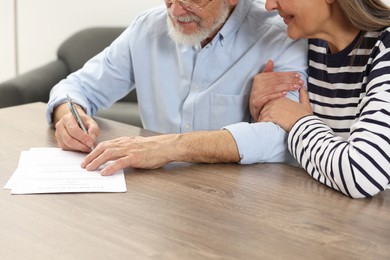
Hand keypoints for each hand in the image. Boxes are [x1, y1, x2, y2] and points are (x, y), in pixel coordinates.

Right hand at [54, 103, 98, 151]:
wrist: (76, 121)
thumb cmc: (83, 122)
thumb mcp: (91, 122)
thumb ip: (94, 129)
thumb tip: (92, 139)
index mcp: (67, 118)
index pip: (73, 130)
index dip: (83, 138)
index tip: (91, 142)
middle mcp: (60, 126)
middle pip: (69, 139)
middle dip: (81, 145)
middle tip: (90, 147)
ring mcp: (58, 134)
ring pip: (68, 145)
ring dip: (79, 148)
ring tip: (88, 147)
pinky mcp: (59, 142)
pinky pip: (67, 148)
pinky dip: (76, 149)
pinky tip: (82, 147)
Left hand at [81, 130, 239, 175]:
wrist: (167, 146)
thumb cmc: (155, 148)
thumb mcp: (138, 146)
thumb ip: (127, 149)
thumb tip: (117, 158)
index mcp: (125, 141)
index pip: (105, 144)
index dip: (94, 151)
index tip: (87, 158)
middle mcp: (125, 144)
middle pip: (103, 148)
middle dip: (91, 157)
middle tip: (83, 165)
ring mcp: (130, 150)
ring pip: (108, 154)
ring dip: (96, 162)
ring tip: (89, 169)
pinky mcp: (135, 157)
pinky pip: (120, 162)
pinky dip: (110, 167)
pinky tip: (104, 173)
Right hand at [250, 60, 303, 120]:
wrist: (254, 110)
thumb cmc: (261, 94)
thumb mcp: (263, 82)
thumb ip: (267, 72)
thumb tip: (270, 61)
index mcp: (259, 78)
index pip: (276, 74)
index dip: (288, 74)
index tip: (298, 75)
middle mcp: (256, 85)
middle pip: (276, 81)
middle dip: (289, 80)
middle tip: (300, 82)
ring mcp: (256, 93)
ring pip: (273, 88)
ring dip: (286, 87)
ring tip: (296, 87)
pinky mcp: (256, 102)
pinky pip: (268, 97)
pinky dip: (277, 95)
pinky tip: (286, 94)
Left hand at [259, 86, 311, 131]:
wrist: (304, 125)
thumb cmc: (305, 116)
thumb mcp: (305, 103)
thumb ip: (303, 94)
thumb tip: (303, 87)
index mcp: (282, 98)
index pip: (270, 101)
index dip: (269, 109)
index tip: (270, 114)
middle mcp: (275, 102)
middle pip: (264, 108)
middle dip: (264, 114)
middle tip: (264, 120)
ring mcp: (272, 109)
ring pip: (262, 114)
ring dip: (262, 119)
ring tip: (262, 125)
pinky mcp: (270, 117)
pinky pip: (262, 120)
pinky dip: (262, 124)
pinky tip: (263, 127)